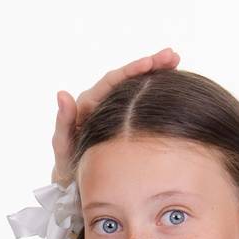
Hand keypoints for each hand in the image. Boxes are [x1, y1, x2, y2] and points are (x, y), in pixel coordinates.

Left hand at [51, 48, 180, 183]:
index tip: (151, 62)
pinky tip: (174, 82)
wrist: (77, 182)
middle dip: (151, 64)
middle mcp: (103, 100)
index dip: (132, 70)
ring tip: (176, 61)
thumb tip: (62, 93)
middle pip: (129, 77)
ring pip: (138, 86)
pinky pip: (142, 100)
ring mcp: (116, 108)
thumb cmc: (68, 165)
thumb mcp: (63, 145)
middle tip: (173, 56)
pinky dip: (157, 89)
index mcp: (89, 103)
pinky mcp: (127, 118)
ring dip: (157, 72)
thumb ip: (64, 121)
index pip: (112, 81)